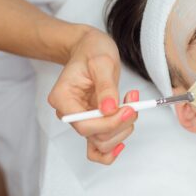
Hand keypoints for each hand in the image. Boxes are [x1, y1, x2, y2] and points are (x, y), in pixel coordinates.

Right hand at [48, 27, 138, 164]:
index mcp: (62, 98)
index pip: (84, 125)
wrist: (90, 48)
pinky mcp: (93, 122)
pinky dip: (113, 147)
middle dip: (120, 124)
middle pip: (94, 136)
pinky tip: (125, 133)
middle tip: (134, 103)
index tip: (128, 109)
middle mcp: (69, 113)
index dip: (109, 123)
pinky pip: (99, 146)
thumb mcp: (102, 62)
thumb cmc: (92, 51)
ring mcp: (81, 120)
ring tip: (132, 103)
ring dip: (123, 129)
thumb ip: (106, 87)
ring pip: (101, 143)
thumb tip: (110, 110)